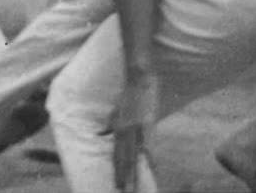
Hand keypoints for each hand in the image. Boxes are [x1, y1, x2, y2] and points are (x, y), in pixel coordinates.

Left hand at [113, 72, 158, 192]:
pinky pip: (148, 144)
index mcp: (118, 128)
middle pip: (125, 159)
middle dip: (125, 177)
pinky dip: (150, 157)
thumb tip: (103, 134)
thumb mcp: (117, 109)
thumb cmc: (128, 91)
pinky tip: (151, 167)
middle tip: (124, 192)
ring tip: (134, 186)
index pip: (118, 155)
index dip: (118, 171)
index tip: (118, 185)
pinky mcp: (148, 123)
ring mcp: (138, 128)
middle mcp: (126, 130)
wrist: (138, 74)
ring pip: (135, 154)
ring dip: (135, 171)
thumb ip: (113, 124)